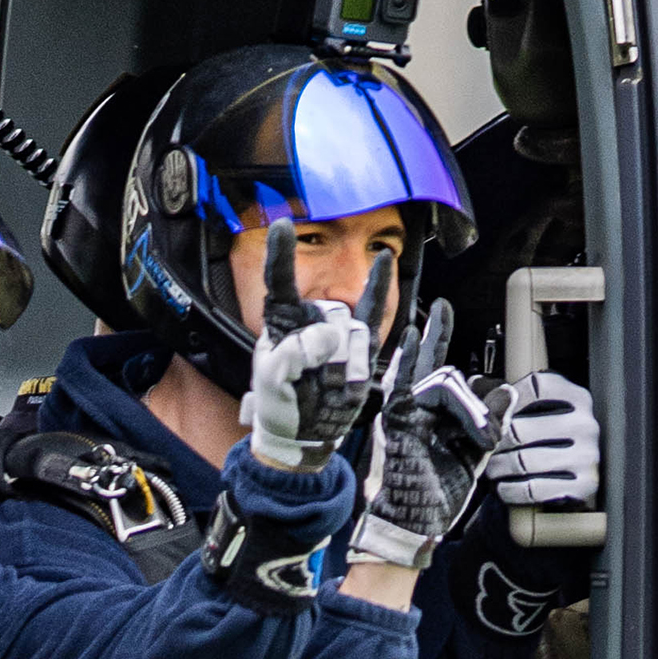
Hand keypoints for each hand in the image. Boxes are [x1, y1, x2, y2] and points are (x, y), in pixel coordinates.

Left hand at [238, 219, 379, 469]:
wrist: (301, 434)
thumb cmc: (280, 405)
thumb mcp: (273, 383)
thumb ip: (292, 356)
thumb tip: (329, 336)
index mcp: (282, 324)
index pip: (280, 284)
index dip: (281, 255)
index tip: (282, 224)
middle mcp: (310, 320)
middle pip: (324, 314)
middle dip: (322, 349)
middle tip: (314, 384)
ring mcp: (335, 331)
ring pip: (349, 328)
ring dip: (343, 363)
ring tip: (331, 391)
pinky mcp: (360, 347)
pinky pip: (372, 313)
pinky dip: (378, 288)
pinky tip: (384, 260)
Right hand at [350, 300, 507, 569]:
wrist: (411, 524)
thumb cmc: (434, 497)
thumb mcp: (473, 453)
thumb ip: (490, 422)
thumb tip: (507, 391)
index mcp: (427, 418)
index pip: (436, 375)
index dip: (436, 344)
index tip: (441, 318)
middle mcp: (411, 411)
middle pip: (430, 366)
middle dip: (436, 334)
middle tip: (445, 306)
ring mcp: (402, 414)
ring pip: (439, 381)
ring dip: (467, 404)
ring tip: (477, 434)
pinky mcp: (397, 420)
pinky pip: (408, 383)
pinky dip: (409, 359)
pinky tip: (415, 336)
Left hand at [483, 369, 598, 507]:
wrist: (579, 475)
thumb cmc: (551, 436)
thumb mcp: (536, 407)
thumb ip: (506, 393)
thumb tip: (474, 384)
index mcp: (577, 397)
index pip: (536, 386)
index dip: (506, 397)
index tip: (492, 411)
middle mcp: (585, 424)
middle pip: (520, 430)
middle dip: (495, 442)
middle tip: (484, 449)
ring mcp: (587, 456)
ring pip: (523, 462)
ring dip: (499, 467)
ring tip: (492, 467)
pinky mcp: (583, 486)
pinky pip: (532, 489)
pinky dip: (510, 489)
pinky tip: (504, 486)